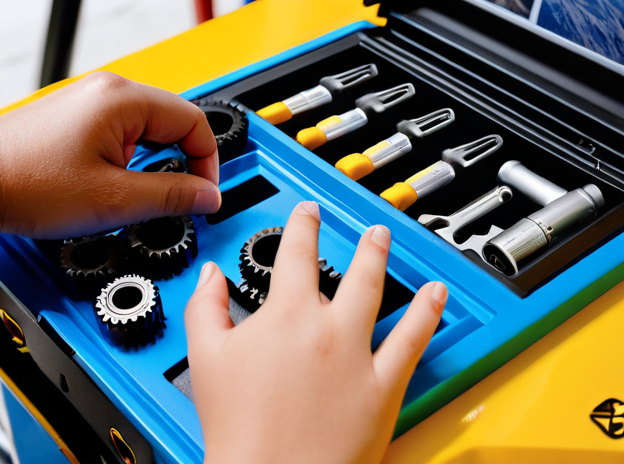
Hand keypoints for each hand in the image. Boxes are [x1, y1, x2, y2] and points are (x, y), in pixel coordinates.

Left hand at [0, 72, 220, 250]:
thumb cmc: (28, 185)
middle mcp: (109, 91)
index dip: (207, 163)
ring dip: (154, 163)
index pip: (194, 122)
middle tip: (174, 201)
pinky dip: (131, 160)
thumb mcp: (115, 200)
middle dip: (181, 163)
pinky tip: (115, 186)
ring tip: (136, 196)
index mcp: (124, 100)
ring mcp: (90, 101)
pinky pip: (123, 133)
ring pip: (148, 130)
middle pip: (173, 122)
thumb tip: (210, 196)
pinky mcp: (77, 116)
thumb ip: (172, 197)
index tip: (202, 195)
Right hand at [185, 201, 446, 463]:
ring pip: (378, 293)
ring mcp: (359, 355)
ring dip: (384, 261)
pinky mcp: (383, 387)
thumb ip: (205, 307)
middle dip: (357, 242)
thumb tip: (210, 276)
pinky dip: (428, 314)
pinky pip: (413, 342)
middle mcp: (327, 327)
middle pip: (347, 269)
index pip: (296, 254)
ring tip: (387, 241)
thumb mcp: (205, 357)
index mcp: (285, 314)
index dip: (303, 226)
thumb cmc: (239, 427)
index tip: (308, 214)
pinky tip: (436, 295)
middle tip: (363, 228)